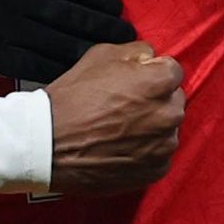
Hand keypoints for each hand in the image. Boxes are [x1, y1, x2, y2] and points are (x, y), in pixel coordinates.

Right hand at [41, 40, 185, 193]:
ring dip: (152, 127)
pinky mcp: (155, 170)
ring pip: (168, 130)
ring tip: (121, 130)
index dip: (152, 73)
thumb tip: (150, 59)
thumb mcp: (100, 55)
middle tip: (125, 106)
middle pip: (174, 101)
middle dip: (156, 100)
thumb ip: (136, 52)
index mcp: (160, 83)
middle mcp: (169, 114)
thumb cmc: (73, 97)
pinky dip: (146, 152)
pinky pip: (160, 156)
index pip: (173, 71)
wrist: (49, 145)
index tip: (135, 82)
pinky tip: (122, 148)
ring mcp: (164, 146)